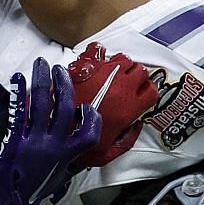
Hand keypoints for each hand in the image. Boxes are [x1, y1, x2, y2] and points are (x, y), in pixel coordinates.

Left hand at [0, 58, 102, 204]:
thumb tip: (84, 158)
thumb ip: (72, 167)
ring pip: (42, 104)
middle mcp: (52, 146)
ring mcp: (33, 141)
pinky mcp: (13, 138)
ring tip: (42, 65)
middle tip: (60, 70)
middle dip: (64, 85)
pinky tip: (18, 78)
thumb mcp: (58, 181)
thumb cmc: (31, 192)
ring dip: (43, 80)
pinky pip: (17, 111)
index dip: (92, 119)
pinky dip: (18, 92)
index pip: (88, 134)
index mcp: (66, 156)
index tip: (88, 108)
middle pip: (64, 109)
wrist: (4, 202)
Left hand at [65, 42, 159, 168]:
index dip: (149, 91)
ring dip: (121, 64)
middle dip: (137, 75)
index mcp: (128, 109)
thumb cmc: (75, 145)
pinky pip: (96, 51)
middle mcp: (119, 88)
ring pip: (122, 58)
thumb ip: (126, 140)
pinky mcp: (84, 68)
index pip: (151, 92)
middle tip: (130, 81)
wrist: (52, 134)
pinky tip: (97, 58)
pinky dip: (99, 52)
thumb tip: (136, 127)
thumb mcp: (107, 153)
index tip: (143, 93)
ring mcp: (101, 76)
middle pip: (140, 71)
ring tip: (114, 72)